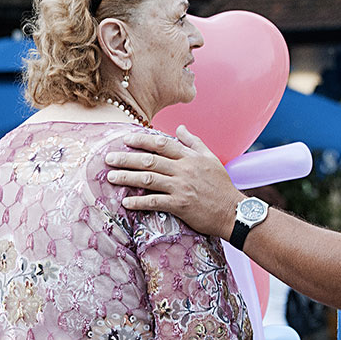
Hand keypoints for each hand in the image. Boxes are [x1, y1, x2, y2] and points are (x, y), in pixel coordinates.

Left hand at [105, 125, 242, 238]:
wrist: (233, 212)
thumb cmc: (221, 185)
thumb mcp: (210, 158)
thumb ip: (193, 142)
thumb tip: (179, 127)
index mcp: (189, 157)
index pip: (161, 144)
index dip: (142, 140)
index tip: (125, 139)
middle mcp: (183, 170)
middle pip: (149, 160)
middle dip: (126, 158)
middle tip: (108, 158)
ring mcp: (181, 187)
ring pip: (148, 179)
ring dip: (127, 177)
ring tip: (111, 177)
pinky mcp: (180, 205)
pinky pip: (155, 202)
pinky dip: (139, 201)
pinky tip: (126, 201)